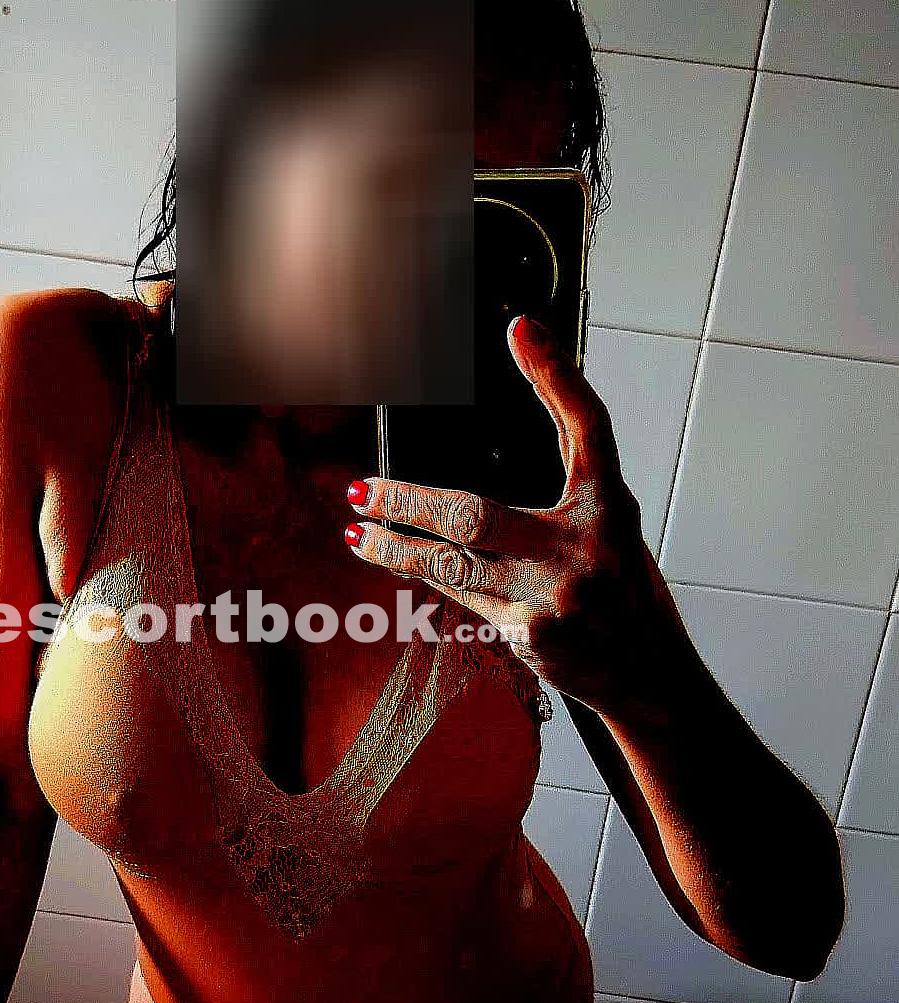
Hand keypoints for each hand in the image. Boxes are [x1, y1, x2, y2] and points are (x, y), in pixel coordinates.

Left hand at [344, 314, 694, 724]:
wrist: (645, 673)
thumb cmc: (619, 588)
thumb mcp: (608, 524)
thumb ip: (567, 481)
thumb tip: (524, 416)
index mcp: (608, 507)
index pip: (587, 427)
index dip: (556, 375)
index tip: (520, 329)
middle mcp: (584, 547)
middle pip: (474, 514)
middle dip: (408, 502)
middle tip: (364, 490)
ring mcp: (553, 596)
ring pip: (450, 565)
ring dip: (395, 549)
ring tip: (358, 534)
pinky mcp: (529, 635)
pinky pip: (462, 599)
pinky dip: (432, 579)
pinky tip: (400, 566)